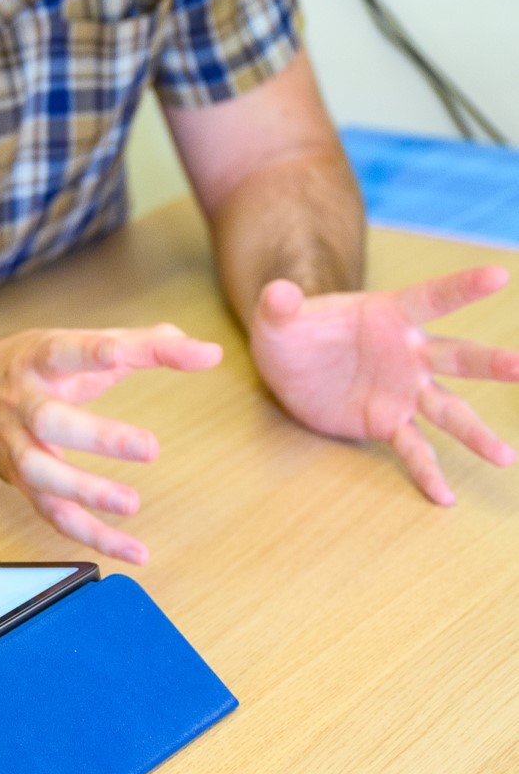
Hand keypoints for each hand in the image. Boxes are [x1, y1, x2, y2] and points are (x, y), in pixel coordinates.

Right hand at [0, 326, 223, 564]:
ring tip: (131, 504)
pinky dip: (92, 536)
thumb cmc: (33, 366)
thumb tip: (206, 351)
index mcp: (39, 358)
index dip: (93, 353)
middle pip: (51, 420)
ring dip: (85, 491)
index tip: (124, 354)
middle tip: (149, 447)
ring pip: (42, 474)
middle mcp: (22, 402)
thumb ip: (143, 345)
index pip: (68, 351)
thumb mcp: (78, 342)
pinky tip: (133, 550)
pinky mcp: (22, 483)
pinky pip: (54, 515)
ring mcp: (17, 446)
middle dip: (97, 436)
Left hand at [249, 268, 518, 504]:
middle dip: (490, 363)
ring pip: (449, 409)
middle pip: (457, 356)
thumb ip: (280, 304)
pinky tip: (445, 498)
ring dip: (476, 432)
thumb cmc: (291, 332)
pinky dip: (428, 472)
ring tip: (505, 457)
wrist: (288, 367)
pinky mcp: (389, 421)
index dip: (462, 286)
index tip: (498, 275)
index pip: (431, 298)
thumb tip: (279, 294)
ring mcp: (404, 389)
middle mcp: (408, 353)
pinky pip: (414, 448)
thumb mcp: (277, 318)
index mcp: (388, 316)